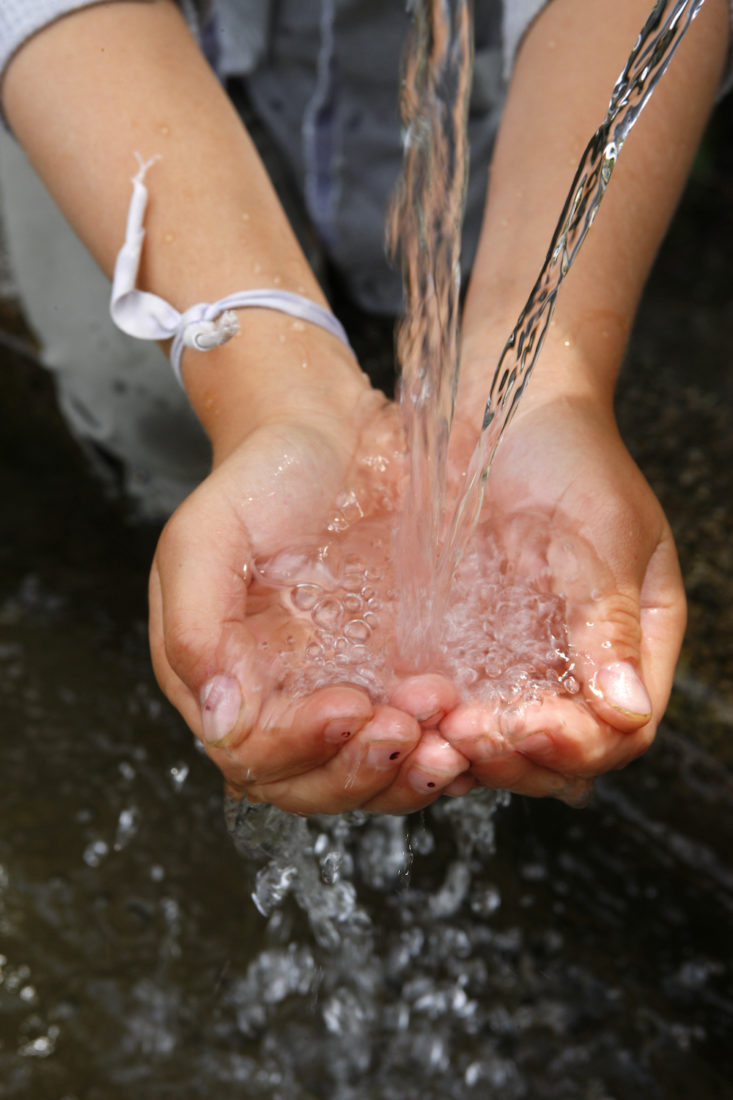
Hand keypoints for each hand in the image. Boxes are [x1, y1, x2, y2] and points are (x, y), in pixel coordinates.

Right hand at [148, 386, 467, 814]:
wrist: (326, 437)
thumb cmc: (259, 481)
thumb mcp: (206, 538)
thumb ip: (196, 628)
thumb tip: (219, 718)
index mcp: (224, 682)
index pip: (253, 754)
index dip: (299, 748)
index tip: (346, 709)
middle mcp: (280, 704)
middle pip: (312, 784)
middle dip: (362, 772)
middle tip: (408, 730)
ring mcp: (342, 695)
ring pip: (370, 776)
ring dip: (409, 771)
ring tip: (452, 736)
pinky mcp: (395, 682)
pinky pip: (417, 741)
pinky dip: (443, 750)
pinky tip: (471, 730)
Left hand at [438, 377, 685, 803]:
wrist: (504, 402)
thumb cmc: (568, 454)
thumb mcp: (603, 531)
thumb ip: (610, 619)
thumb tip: (625, 710)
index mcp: (632, 641)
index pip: (620, 729)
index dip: (578, 744)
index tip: (529, 726)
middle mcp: (578, 661)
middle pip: (559, 751)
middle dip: (516, 757)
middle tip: (465, 738)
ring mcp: (518, 658)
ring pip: (503, 739)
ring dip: (471, 751)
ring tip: (431, 736)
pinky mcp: (463, 645)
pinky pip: (455, 702)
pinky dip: (435, 720)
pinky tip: (406, 713)